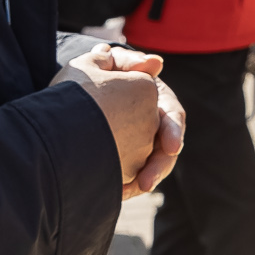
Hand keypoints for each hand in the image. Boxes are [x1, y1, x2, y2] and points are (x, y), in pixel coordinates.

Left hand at [54, 46, 183, 199]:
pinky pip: (131, 176)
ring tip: (129, 191)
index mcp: (159, 101)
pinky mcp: (128, 160)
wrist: (81, 91)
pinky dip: (126, 186)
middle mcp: (156, 125)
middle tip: (146, 183)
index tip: (172, 147)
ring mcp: (143, 144)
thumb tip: (157, 63)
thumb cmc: (100, 74)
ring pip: (150, 167)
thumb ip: (131, 61)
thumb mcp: (113, 63)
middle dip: (158, 167)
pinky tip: (115, 193)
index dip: (173, 132)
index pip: (173, 117)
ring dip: (143, 181)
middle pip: (165, 150)